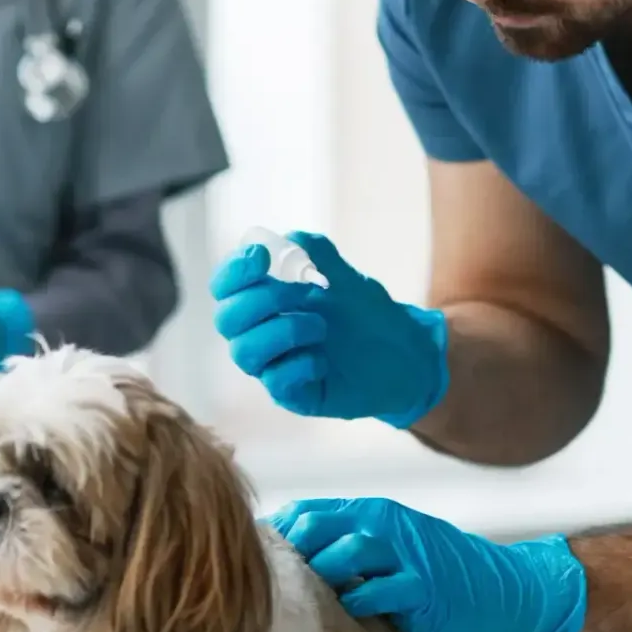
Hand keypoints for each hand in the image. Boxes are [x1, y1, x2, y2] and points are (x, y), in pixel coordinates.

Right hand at [209, 232, 447, 426]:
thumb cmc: (368, 317)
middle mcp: (261, 333)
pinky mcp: (292, 394)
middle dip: (263, 299)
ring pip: (244, 352)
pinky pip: (275, 381)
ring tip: (321, 327)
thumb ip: (318, 254)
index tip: (261, 256)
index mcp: (266, 301)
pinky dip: (299, 364)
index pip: (225, 286)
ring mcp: (274, 366)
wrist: (406, 357)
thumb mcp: (347, 278)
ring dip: (283, 330)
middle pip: (226, 319)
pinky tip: (323, 361)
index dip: (234, 270)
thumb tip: (289, 237)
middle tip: (306, 293)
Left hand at [266, 496, 586, 631]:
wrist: (508, 590)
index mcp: (375, 512)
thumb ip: (351, 544)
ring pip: (343, 552)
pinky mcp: (421, 589)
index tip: (259, 560)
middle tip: (277, 585)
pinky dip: (355, 603)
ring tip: (312, 598)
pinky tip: (352, 612)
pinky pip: (374, 593)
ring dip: (321, 576)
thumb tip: (294, 558)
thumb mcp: (397, 546)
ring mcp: (404, 556)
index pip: (309, 510)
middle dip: (292, 553)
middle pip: (318, 525)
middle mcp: (386, 526)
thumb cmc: (445, 572)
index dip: (280, 533)